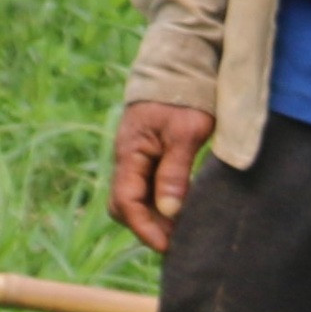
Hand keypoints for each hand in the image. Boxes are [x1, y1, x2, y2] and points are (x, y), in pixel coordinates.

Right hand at [111, 103, 212, 253]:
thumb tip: (168, 210)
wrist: (180, 65)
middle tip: (177, 239)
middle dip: (146, 226)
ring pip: (134, 197)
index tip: (167, 246)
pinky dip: (159, 202)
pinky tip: (180, 207)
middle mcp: (126, 157)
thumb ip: (174, 172)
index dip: (144, 228)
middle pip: (124, 204)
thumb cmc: (185, 96)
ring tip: (182, 227)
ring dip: (154, 215)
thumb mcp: (186, 134)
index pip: (126, 202)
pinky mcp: (146, 154)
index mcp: (130, 152)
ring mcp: (134, 156)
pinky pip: (145, 186)